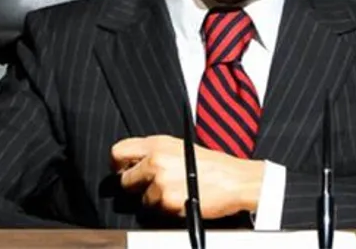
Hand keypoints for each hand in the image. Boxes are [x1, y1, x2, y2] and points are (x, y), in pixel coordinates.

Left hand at [111, 135, 264, 218]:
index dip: (118, 166)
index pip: (118, 152)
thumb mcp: (180, 147)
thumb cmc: (212, 165)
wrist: (236, 180)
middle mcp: (156, 160)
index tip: (124, 172)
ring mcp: (161, 182)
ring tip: (176, 193)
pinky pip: (156, 213)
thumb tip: (131, 165)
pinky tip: (182, 201)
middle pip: (124, 180)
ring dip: (154, 201)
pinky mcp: (168, 202)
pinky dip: (167, 211)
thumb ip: (154, 152)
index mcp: (157, 143)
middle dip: (137, 187)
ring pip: (141, 200)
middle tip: (154, 187)